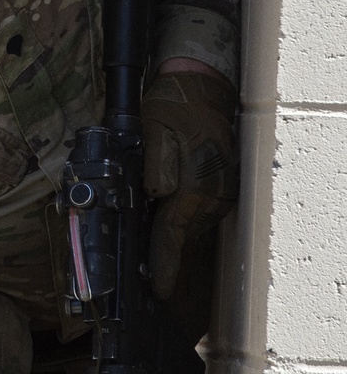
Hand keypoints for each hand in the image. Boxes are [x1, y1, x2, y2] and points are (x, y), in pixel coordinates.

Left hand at [142, 65, 237, 299]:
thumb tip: (158, 193)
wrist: (202, 85)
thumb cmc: (172, 105)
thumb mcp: (152, 129)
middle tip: (148, 277)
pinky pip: (201, 213)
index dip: (163, 261)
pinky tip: (170, 228)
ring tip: (155, 259)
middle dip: (165, 255)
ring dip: (175, 240)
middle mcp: (215, 191)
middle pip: (184, 234)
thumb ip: (155, 164)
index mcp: (196, 181)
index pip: (173, 231)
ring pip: (193, 226)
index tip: (158, 288)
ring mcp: (223, 189)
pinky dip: (185, 224)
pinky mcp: (224, 185)